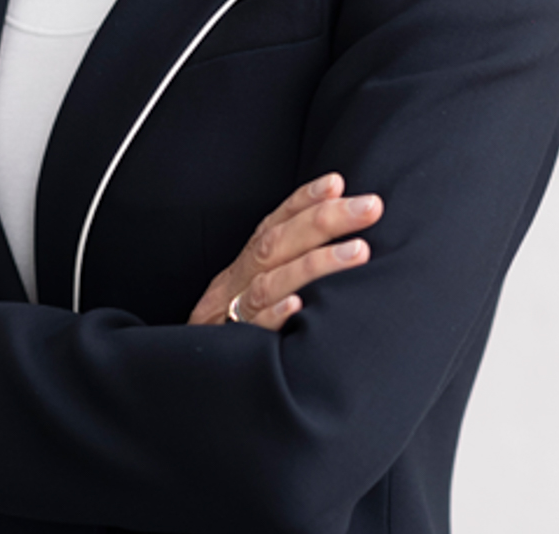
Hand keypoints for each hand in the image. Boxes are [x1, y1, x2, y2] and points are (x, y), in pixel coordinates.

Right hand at [187, 173, 381, 330]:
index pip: (275, 223)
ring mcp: (233, 313)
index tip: (338, 183)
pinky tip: (299, 306)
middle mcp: (239, 281)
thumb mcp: (254, 290)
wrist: (187, 376)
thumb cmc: (235, 327)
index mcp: (247, 264)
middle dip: (325, 220)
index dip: (304, 200)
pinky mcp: (233, 349)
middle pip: (277, 243)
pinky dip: (274, 315)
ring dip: (314, 264)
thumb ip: (286, 264)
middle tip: (371, 206)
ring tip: (358, 251)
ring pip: (270, 282)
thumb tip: (340, 236)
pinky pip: (253, 331)